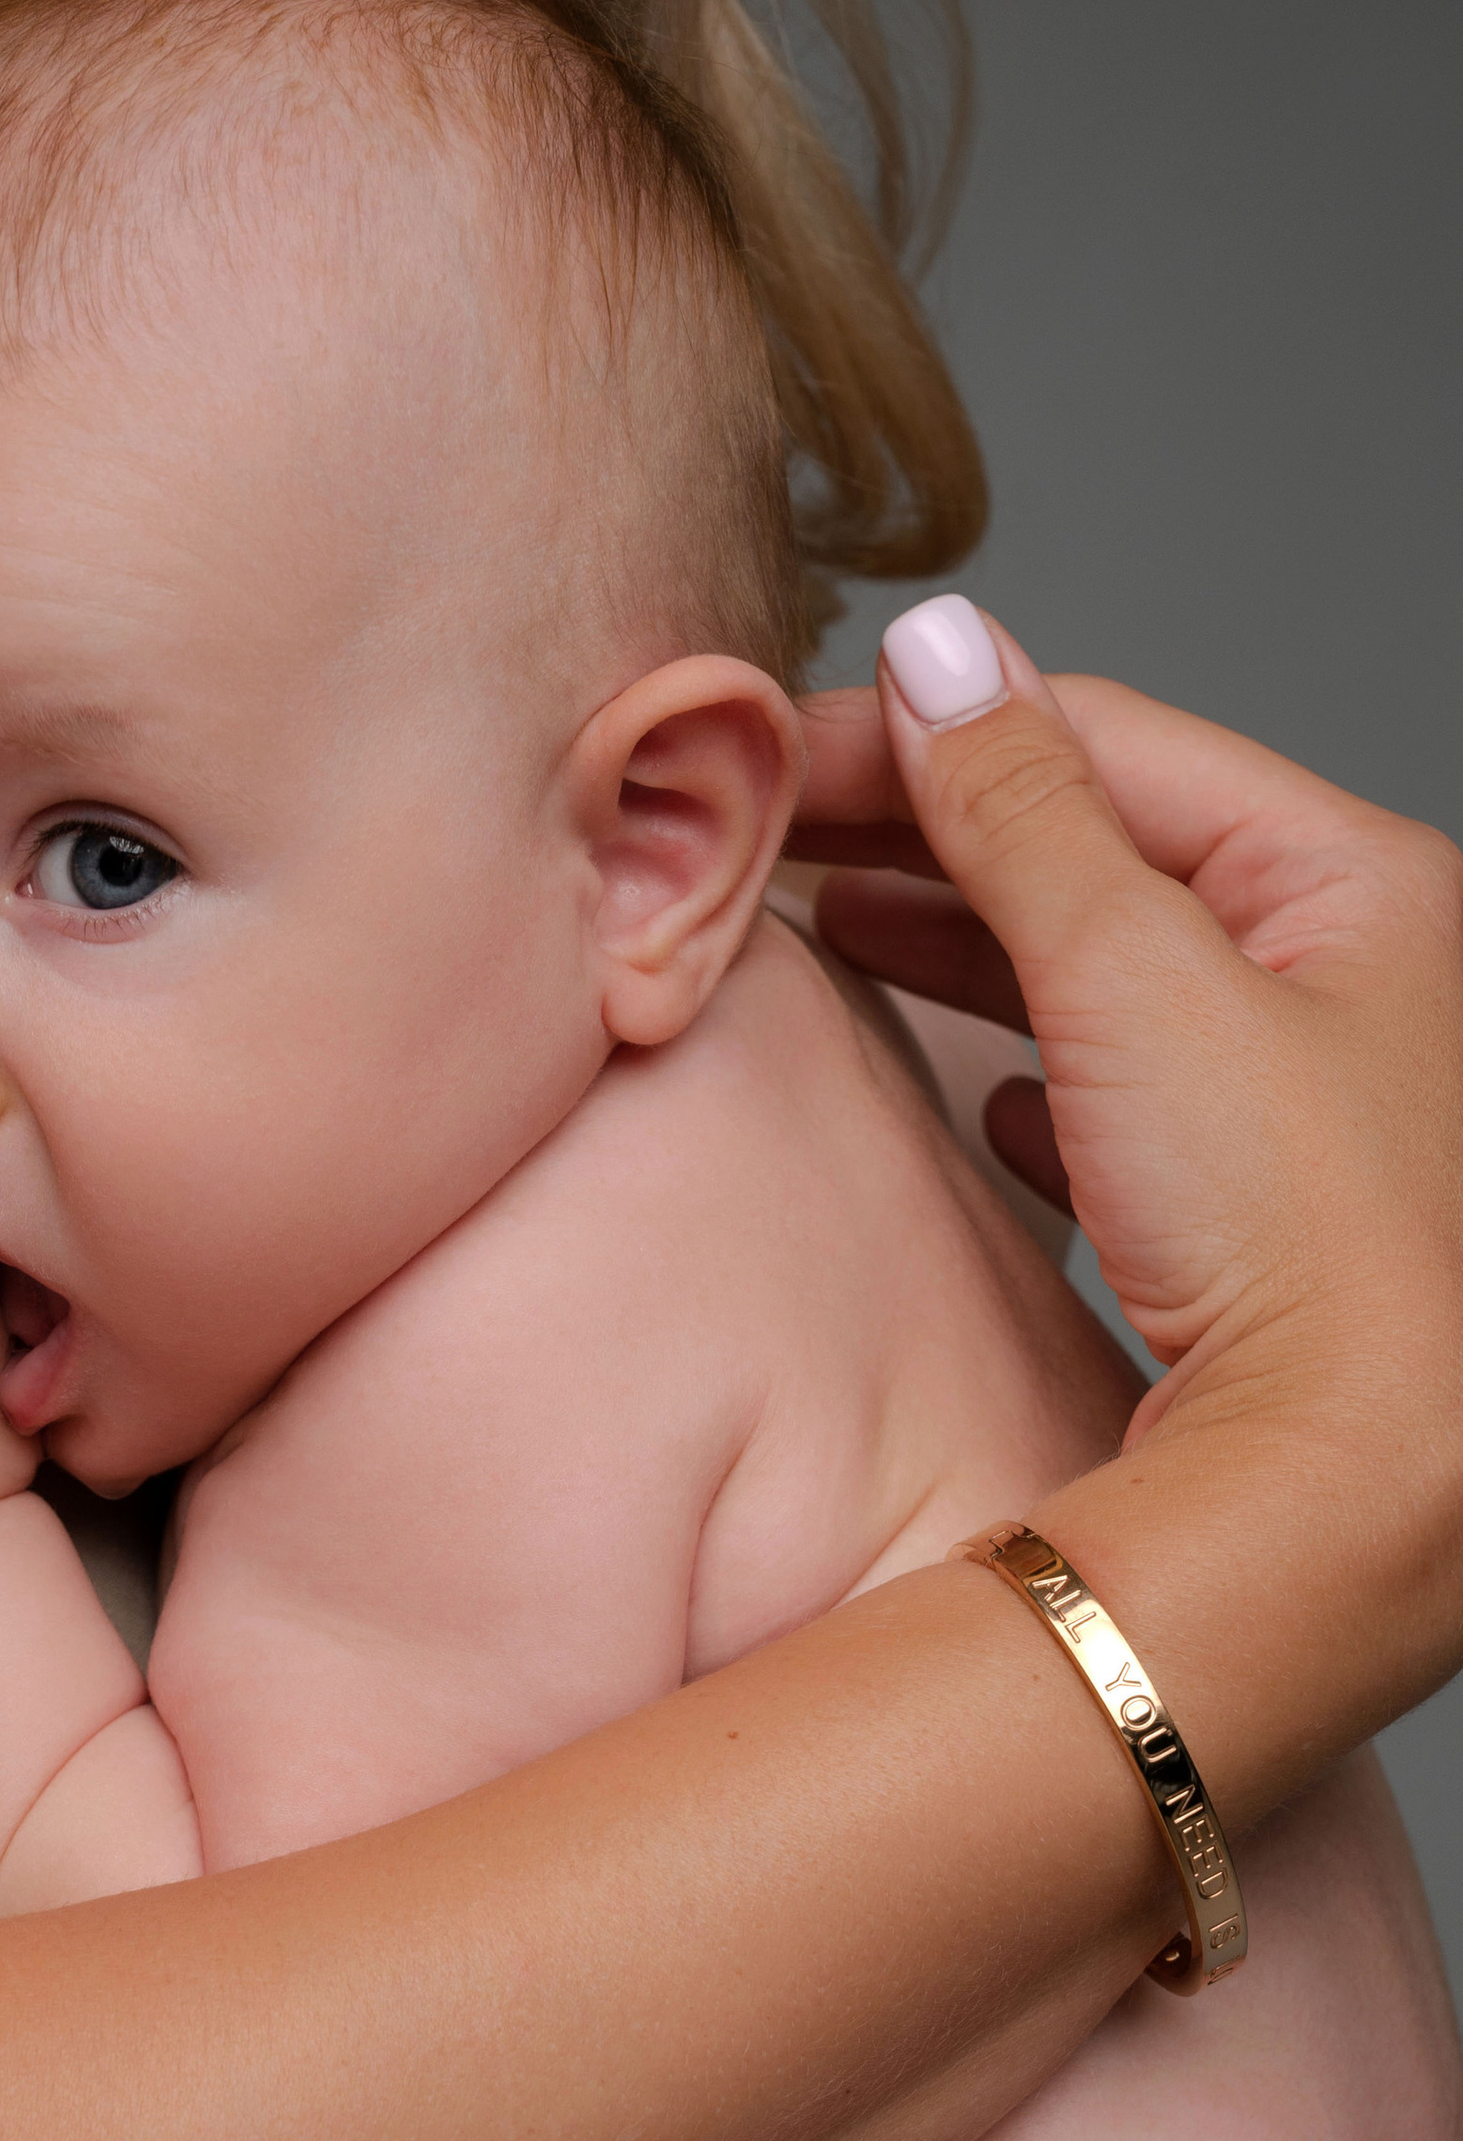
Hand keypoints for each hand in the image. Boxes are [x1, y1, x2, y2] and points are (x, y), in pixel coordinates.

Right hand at [797, 621, 1462, 1397]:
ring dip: (967, 946)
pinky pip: (1129, 1103)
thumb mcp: (1137, 981)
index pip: (1108, 743)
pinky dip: (1034, 1074)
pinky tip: (982, 1099)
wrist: (1351, 1490)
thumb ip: (1022, 812)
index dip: (935, 734)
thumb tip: (937, 649)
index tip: (787, 752)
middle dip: (938, 836)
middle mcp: (1358, 977)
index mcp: (1361, 883)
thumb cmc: (1298, 1238)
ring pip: (1109, 976)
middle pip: (1108, 853)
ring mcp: (1315, 1103)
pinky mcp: (1267, 1222)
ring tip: (834, 930)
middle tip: (779, 836)